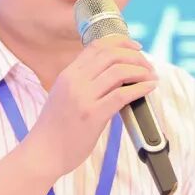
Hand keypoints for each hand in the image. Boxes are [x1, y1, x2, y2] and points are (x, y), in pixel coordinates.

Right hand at [25, 35, 156, 179]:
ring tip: (151, 76)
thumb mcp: (64, 95)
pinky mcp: (93, 115)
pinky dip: (140, 88)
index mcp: (68, 74)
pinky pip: (122, 94)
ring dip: (141, 71)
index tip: (136, 47)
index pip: (97, 46)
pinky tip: (149, 88)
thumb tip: (115, 74)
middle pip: (111, 55)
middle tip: (148, 65)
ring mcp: (83, 97)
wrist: (43, 152)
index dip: (121, 42)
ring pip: (119, 71)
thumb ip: (84, 82)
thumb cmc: (56, 128)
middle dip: (135, 56)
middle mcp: (75, 81)